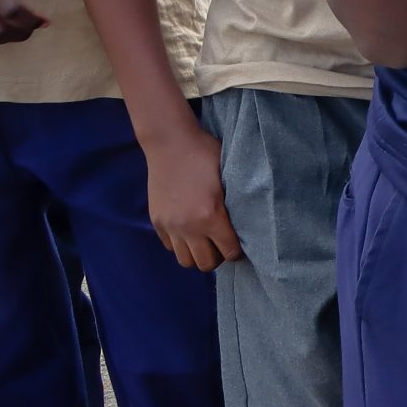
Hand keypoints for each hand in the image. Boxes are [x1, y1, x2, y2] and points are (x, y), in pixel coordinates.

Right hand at [143, 120, 241, 271]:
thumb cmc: (205, 154)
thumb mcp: (229, 176)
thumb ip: (235, 204)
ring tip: (205, 239)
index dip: (237, 250)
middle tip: (222, 242)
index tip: (240, 242)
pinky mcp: (157, 222)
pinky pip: (170, 246)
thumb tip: (248, 223)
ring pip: (185, 260)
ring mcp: (170, 226)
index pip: (229, 252)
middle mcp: (188, 227)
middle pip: (206, 264)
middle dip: (217, 256)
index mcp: (211, 216)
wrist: (170, 143)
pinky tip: (188, 229)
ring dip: (197, 253)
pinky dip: (180, 243)